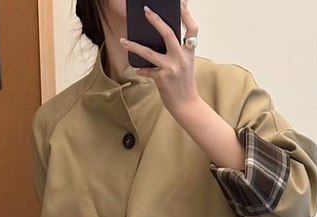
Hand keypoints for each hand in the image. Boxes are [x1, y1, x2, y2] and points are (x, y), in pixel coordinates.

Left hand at [120, 1, 200, 116]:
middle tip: (146, 10)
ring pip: (149, 53)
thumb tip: (164, 37)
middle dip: (156, 20)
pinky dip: (141, 69)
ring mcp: (171, 68)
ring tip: (124, 41)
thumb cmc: (184, 84)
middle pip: (168, 34)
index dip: (186, 14)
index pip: (192, 29)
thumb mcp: (187, 64)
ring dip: (134, 46)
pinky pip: (147, 70)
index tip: (180, 3)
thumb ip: (179, 50)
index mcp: (189, 52)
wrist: (186, 105)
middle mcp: (181, 58)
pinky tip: (136, 68)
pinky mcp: (162, 78)